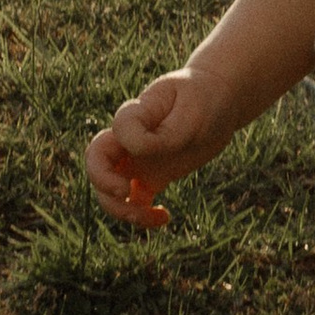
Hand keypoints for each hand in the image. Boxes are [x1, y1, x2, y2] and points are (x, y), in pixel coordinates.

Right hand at [85, 69, 227, 224]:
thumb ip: (164, 133)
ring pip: (110, 191)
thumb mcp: (190, 110)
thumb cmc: (203, 97)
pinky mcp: (150, 176)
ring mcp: (137, 159)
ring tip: (151, 216)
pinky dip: (142, 216)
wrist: (219, 99)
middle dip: (104, 186)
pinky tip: (163, 218)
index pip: (115, 132)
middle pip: (96, 165)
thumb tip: (136, 150)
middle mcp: (129, 139)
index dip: (128, 145)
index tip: (156, 148)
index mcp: (135, 116)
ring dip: (122, 210)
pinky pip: (134, 201)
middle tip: (128, 195)